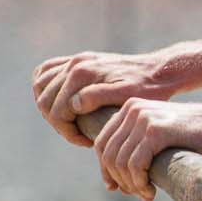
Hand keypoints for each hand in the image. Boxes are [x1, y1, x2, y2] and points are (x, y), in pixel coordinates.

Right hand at [33, 50, 175, 147]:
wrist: (161, 70)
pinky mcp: (79, 59)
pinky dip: (44, 85)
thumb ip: (98, 97)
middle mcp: (76, 63)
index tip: (85, 141)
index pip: (57, 111)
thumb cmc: (148, 88)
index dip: (67, 131)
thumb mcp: (128, 96)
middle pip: (45, 101)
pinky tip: (58, 101)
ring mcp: (76, 60)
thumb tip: (73, 103)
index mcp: (83, 74)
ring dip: (49, 106)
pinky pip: (47, 70)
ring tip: (70, 122)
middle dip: (58, 123)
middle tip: (78, 135)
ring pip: (40, 85)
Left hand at [93, 98, 201, 200]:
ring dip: (130, 185)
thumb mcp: (160, 131)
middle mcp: (133, 110)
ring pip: (120, 162)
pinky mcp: (156, 132)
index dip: (105, 169)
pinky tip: (150, 192)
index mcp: (130, 107)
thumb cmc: (196, 134)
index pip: (102, 142)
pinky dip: (139, 183)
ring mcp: (144, 119)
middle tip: (133, 193)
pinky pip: (135, 165)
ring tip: (145, 195)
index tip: (114, 187)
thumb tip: (114, 173)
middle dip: (117, 179)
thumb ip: (137, 142)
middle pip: (108, 154)